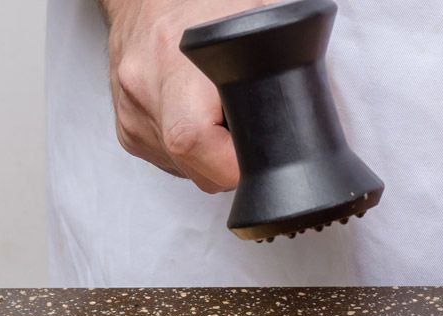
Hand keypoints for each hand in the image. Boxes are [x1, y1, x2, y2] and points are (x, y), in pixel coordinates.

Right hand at [100, 0, 271, 191]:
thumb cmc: (202, 5)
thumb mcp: (251, 18)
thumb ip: (280, 58)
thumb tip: (313, 98)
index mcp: (173, 63)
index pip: (195, 141)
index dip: (233, 162)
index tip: (259, 155)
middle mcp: (146, 92)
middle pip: (197, 169)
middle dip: (231, 166)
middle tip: (248, 133)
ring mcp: (133, 115)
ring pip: (186, 171)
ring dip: (212, 159)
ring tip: (220, 117)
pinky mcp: (129, 130)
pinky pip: (171, 162)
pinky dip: (193, 154)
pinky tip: (201, 120)